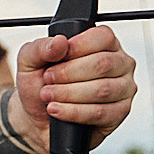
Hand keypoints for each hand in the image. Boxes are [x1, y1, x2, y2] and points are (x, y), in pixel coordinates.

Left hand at [11, 25, 134, 151]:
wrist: (37, 116)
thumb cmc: (38, 84)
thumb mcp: (30, 61)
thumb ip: (41, 47)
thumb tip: (59, 42)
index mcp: (103, 43)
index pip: (102, 37)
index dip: (77, 47)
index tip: (56, 58)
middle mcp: (118, 63)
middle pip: (102, 64)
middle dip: (68, 74)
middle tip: (48, 80)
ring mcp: (123, 88)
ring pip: (102, 90)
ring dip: (69, 94)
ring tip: (49, 96)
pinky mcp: (119, 112)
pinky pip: (101, 113)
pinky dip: (74, 112)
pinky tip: (57, 110)